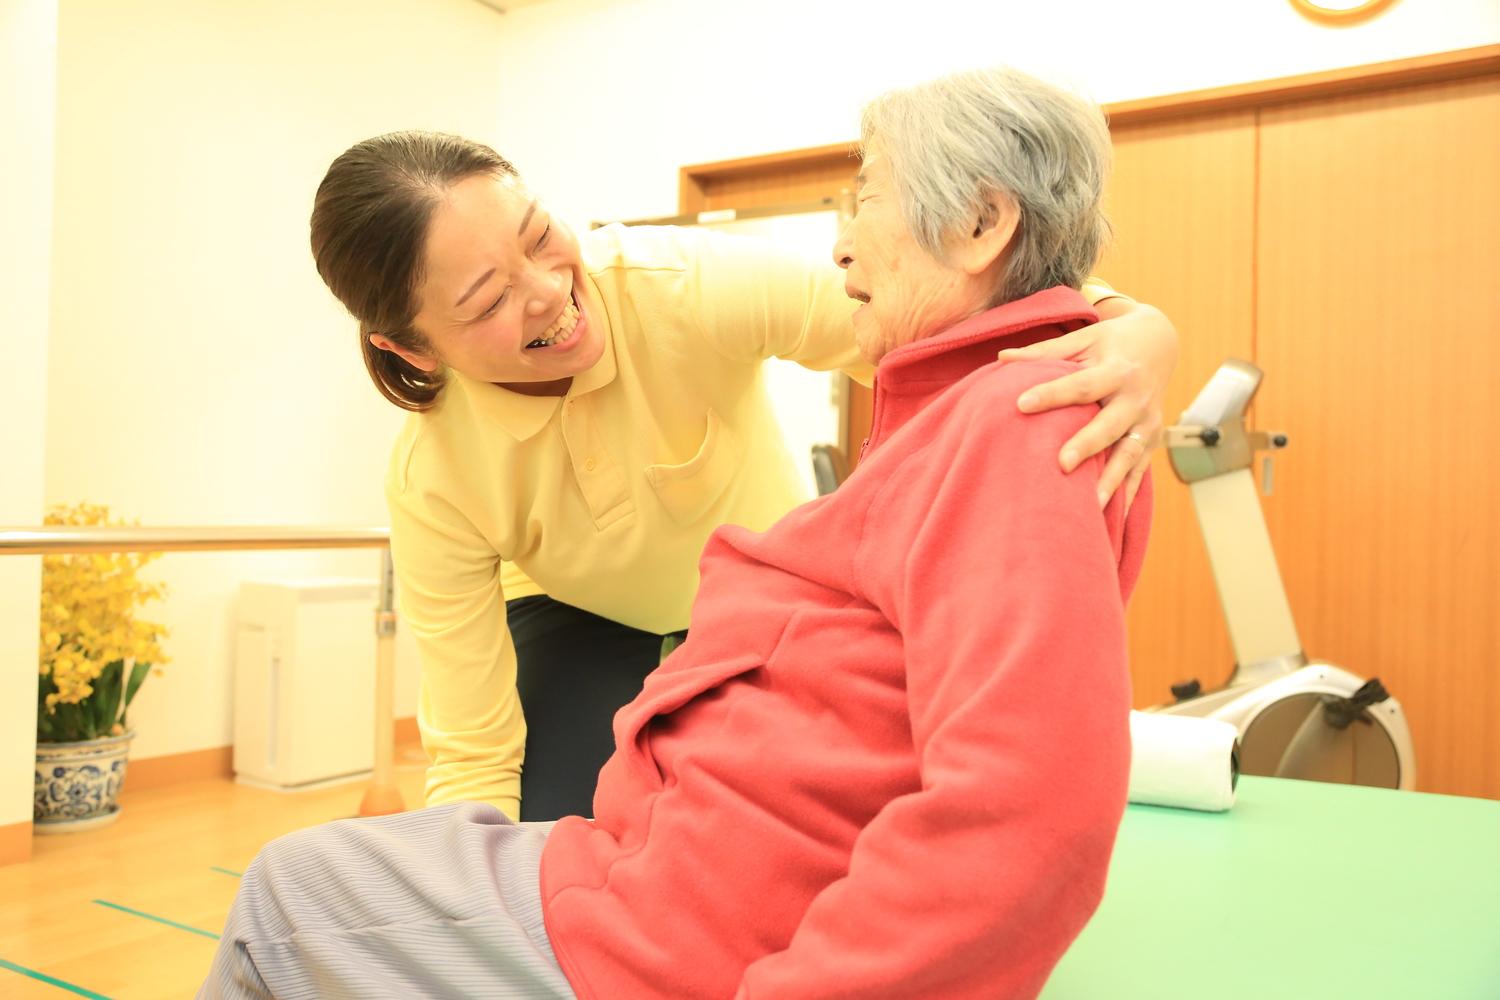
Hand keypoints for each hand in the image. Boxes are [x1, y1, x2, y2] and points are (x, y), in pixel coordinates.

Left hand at [996, 298, 1177, 509]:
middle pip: (1109, 426)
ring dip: (1110, 482)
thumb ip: (1045, 351)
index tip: (1020, 404)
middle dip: (1087, 445)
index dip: (1051, 394)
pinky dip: (1127, 496)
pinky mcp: (1152, 441)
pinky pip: (1139, 472)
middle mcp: (1136, 399)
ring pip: (1129, 456)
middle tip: (1062, 464)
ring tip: (1090, 507)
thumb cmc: (1111, 343)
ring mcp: (1148, 424)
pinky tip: (1112, 522)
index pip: (1081, 385)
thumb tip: (1001, 358)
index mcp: (1116, 371)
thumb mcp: (1083, 339)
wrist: (1160, 344)